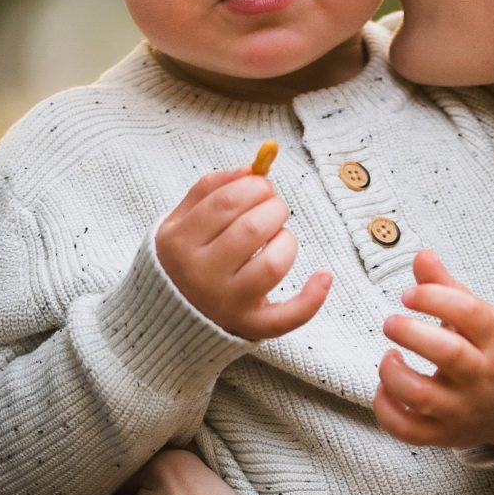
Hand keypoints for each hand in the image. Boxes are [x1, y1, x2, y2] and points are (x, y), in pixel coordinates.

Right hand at [155, 164, 330, 339]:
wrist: (170, 317)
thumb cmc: (184, 258)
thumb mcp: (180, 221)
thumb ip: (209, 189)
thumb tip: (251, 169)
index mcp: (179, 243)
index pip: (226, 202)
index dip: (254, 186)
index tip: (263, 186)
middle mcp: (200, 275)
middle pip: (251, 230)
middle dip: (274, 207)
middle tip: (274, 208)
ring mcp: (226, 303)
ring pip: (272, 265)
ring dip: (287, 240)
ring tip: (280, 237)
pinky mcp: (249, 326)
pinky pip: (287, 317)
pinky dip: (312, 298)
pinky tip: (323, 276)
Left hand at [376, 248, 493, 451]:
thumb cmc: (491, 352)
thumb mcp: (481, 317)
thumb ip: (448, 288)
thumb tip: (421, 255)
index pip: (468, 313)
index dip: (432, 297)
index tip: (409, 295)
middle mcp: (482, 378)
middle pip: (447, 353)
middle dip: (410, 332)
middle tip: (391, 321)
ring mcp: (462, 411)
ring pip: (421, 396)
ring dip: (393, 373)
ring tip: (388, 355)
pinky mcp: (443, 436)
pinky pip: (407, 431)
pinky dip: (386, 410)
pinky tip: (384, 388)